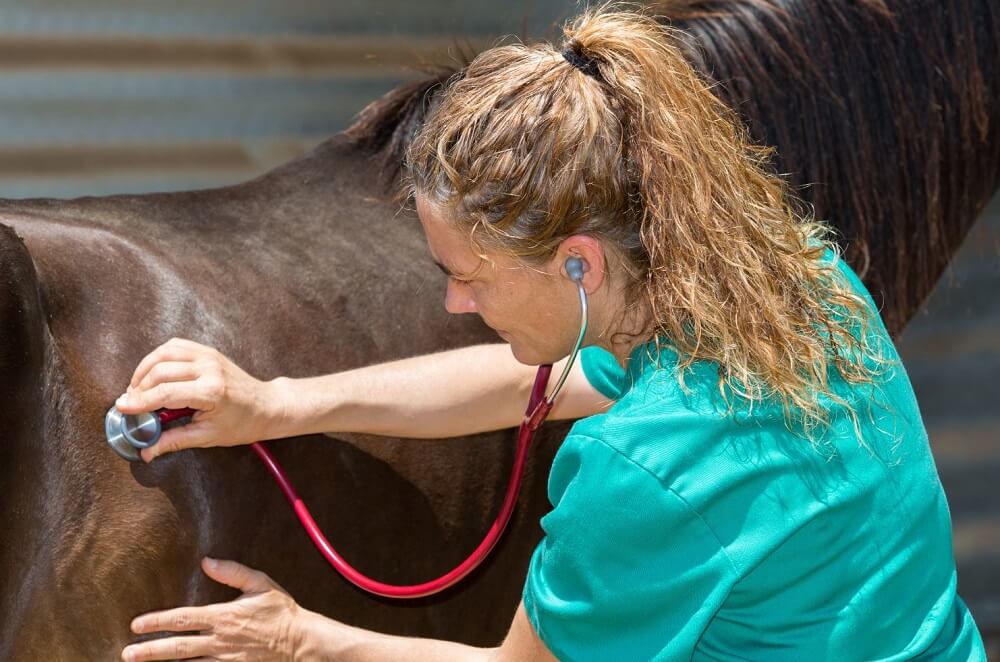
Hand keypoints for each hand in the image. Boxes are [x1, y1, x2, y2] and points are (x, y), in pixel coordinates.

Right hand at [114, 337, 283, 461]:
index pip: (165, 393)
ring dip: (144, 369)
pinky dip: (158, 357)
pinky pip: (175, 346)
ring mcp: (208, 356)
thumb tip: (147, 451)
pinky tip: (152, 372)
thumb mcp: (208, 436)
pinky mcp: (208, 351)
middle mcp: (209, 368)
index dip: (140, 401)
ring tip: (137, 388)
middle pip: (160, 371)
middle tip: (130, 403)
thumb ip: (175, 441)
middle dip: (139, 388)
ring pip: (163, 353)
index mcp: (211, 391)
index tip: (122, 408)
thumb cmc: (242, 423)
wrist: (266, 405)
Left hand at [122, 558, 303, 661]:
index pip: (183, 618)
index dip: (157, 621)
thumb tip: (207, 561)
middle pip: (177, 647)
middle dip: (149, 650)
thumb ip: (233, 572)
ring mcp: (225, 659)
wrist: (301, 643)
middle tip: (127, 653)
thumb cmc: (281, 612)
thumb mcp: (261, 584)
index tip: (136, 624)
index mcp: (224, 616)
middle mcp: (220, 640)